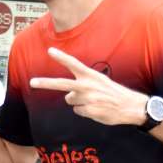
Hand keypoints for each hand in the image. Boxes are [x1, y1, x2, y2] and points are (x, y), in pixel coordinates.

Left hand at [30, 47, 147, 125]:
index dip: (61, 57)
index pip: (73, 64)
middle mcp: (87, 86)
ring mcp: (87, 99)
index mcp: (91, 75)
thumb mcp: (100, 82)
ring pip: (70, 101)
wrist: (130, 106)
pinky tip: (96, 109)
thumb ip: (82, 84)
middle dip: (45, 83)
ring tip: (94, 101)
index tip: (50, 51)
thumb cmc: (113, 93)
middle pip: (61, 84)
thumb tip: (68, 96)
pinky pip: (78, 111)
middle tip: (32, 82)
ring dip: (78, 102)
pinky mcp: (88, 111)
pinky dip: (84, 111)